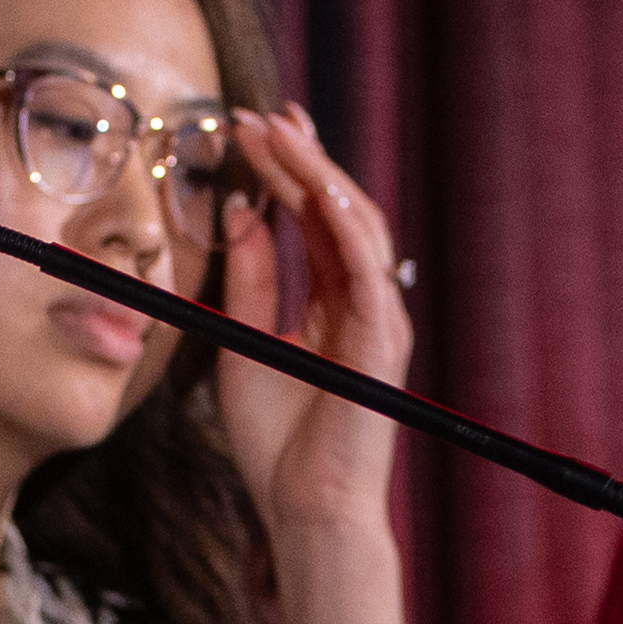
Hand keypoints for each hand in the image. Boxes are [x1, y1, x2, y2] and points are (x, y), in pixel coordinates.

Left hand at [198, 106, 409, 544]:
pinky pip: (368, 269)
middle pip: (339, 211)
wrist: (304, 509)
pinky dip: (345, 224)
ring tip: (280, 134)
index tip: (256, 127)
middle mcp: (364, 304)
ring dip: (318, 175)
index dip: (290, 170)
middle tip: (265, 114)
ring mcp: (379, 320)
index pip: (317, 220)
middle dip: (303, 158)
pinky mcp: (381, 341)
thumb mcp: (245, 343)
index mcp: (335, 305)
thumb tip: (240, 216)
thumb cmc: (276, 443)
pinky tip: (316, 186)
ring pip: (357, 227)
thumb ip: (249, 282)